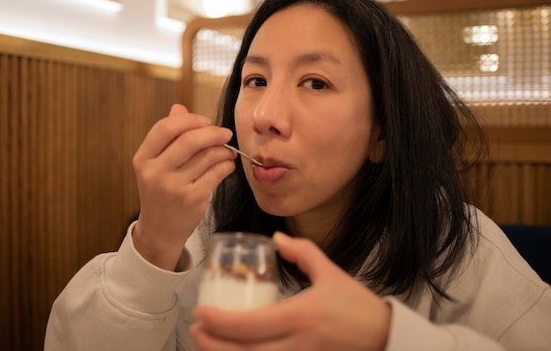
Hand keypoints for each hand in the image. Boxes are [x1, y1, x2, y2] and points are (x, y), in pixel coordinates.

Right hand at [132, 104, 235, 270]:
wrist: (160, 229)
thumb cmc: (161, 191)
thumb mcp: (156, 163)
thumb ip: (168, 136)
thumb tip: (179, 108)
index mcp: (143, 159)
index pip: (166, 128)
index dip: (190, 120)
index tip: (205, 121)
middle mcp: (155, 172)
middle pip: (190, 140)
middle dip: (213, 132)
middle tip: (225, 133)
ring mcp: (173, 187)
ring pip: (207, 156)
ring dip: (223, 150)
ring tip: (226, 151)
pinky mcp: (192, 199)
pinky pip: (217, 173)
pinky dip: (226, 165)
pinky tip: (226, 165)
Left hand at [191, 232, 391, 350]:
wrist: (383, 337)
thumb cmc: (356, 306)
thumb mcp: (330, 273)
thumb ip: (303, 252)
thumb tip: (276, 239)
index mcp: (300, 316)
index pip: (249, 324)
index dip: (219, 322)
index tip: (200, 312)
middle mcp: (297, 344)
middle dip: (212, 344)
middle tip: (196, 329)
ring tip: (208, 342)